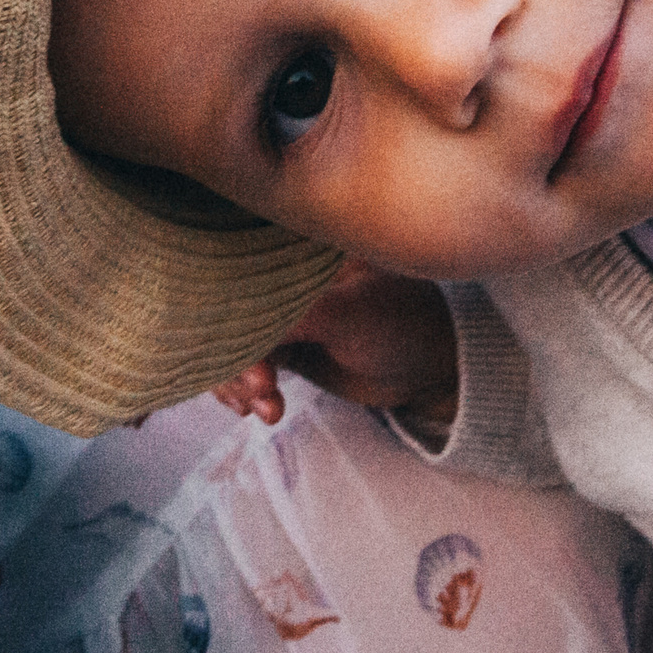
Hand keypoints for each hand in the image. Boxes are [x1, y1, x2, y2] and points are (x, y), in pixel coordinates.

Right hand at [211, 260, 458, 426]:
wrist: (429, 367)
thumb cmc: (402, 323)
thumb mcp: (350, 314)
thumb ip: (293, 316)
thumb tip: (231, 329)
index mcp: (291, 241)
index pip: (235, 267)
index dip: (230, 312)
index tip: (253, 358)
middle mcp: (275, 269)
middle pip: (223, 308)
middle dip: (233, 357)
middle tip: (260, 389)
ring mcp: (274, 307)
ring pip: (227, 340)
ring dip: (236, 380)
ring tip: (268, 407)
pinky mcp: (277, 341)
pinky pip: (240, 362)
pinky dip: (243, 389)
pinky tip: (264, 411)